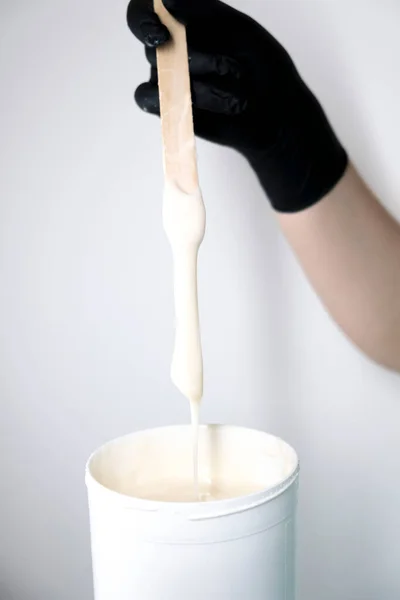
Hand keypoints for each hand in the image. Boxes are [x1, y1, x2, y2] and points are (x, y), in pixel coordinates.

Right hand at [127, 0, 347, 211]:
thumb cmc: (261, 67)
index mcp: (186, 22)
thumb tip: (166, 0)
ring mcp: (168, 78)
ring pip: (163, 76)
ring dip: (204, 89)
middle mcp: (171, 48)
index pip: (146, 10)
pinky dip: (176, 102)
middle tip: (234, 70)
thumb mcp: (241, 32)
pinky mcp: (169, 107)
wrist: (275, 115)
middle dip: (198, 59)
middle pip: (156, 46)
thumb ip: (206, 13)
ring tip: (238, 101)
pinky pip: (149, 99)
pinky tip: (201, 108)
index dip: (144, 16)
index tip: (162, 30)